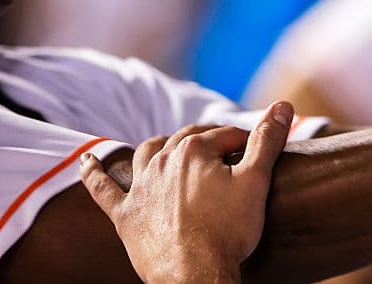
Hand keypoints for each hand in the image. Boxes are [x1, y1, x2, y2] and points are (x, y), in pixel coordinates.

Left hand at [80, 102, 293, 283]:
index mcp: (194, 150)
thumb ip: (268, 140)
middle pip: (189, 140)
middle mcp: (162, 161)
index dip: (246, 144)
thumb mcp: (256, 182)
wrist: (194, 276)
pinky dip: (93, 172)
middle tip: (230, 157)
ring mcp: (140, 188)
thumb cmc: (227, 231)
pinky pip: (102, 189)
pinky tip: (87, 161)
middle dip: (210, 142)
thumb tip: (284, 106)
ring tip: (172, 147)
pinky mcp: (125, 215)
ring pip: (147, 153)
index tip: (257, 159)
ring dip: (161, 146)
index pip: (225, 135)